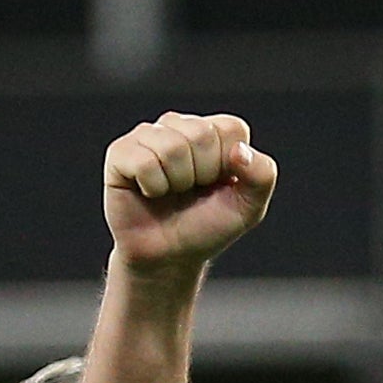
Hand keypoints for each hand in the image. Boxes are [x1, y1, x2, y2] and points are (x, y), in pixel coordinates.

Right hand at [104, 111, 275, 274]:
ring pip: (172, 147)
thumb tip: (240, 150)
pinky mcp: (121, 152)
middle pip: (201, 135)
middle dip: (202, 175)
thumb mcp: (248, 208)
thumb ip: (262, 176)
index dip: (228, 166)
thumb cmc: (206, 227)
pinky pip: (144, 162)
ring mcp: (148, 136)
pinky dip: (152, 187)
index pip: (231, 129)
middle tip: (190, 192)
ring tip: (170, 193)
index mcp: (213, 131)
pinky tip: (149, 192)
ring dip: (176, 183)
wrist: (169, 258)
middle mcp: (179, 125)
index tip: (217, 185)